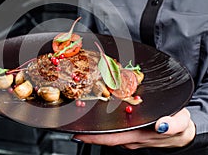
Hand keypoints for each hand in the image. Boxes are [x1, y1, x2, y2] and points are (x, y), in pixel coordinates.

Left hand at [72, 108, 195, 148]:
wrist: (182, 132)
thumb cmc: (179, 125)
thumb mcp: (180, 123)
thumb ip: (172, 124)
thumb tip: (161, 125)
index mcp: (138, 135)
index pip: (112, 138)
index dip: (94, 138)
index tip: (78, 134)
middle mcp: (131, 137)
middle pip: (105, 136)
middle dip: (88, 132)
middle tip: (73, 123)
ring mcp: (130, 135)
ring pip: (108, 132)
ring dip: (95, 127)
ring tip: (81, 117)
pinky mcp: (131, 131)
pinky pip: (114, 129)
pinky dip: (104, 124)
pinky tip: (98, 117)